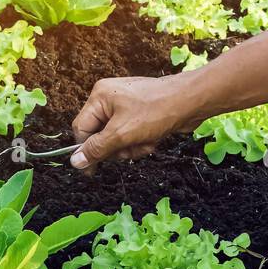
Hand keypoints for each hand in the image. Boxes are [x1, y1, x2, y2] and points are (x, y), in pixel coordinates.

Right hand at [70, 73, 202, 169]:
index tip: (91, 171)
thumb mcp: (122, 134)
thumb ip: (97, 149)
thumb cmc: (157, 111)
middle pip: (99, 136)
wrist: (192, 101)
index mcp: (100, 97)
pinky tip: (153, 138)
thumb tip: (75, 162)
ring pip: (117, 139)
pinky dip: (141, 142)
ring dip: (131, 147)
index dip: (85, 150)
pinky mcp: (140, 113)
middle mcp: (110, 99)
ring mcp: (126, 106)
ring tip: (146, 141)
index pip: (81, 129)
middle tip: (130, 147)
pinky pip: (131, 135)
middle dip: (117, 148)